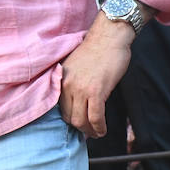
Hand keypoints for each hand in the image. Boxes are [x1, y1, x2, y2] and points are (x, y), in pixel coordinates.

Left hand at [58, 14, 135, 137]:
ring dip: (90, 131)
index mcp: (61, 79)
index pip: (60, 108)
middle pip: (69, 118)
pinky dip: (99, 128)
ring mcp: (80, 89)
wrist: (109, 37)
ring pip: (80, 121)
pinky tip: (103, 130)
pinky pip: (95, 117)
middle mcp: (67, 85)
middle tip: (89, 131)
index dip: (70, 119)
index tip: (78, 124)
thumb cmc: (97, 50)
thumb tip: (79, 102)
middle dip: (80, 127)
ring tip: (97, 132)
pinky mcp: (96, 91)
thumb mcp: (76, 66)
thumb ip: (74, 83)